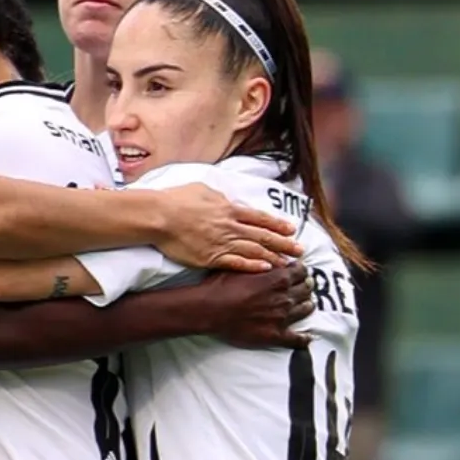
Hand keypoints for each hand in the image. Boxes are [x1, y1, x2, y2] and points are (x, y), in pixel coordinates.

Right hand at [153, 185, 301, 272]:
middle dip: (284, 244)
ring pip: (254, 252)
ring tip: (288, 264)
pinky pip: (236, 263)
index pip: (260, 218)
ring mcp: (221, 243)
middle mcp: (230, 226)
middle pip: (263, 236)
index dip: (277, 224)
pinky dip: (252, 267)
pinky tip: (265, 270)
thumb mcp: (203, 189)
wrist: (159, 216)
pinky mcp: (210, 258)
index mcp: (229, 209)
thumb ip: (220, 197)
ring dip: (273, 257)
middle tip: (300, 250)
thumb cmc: (177, 199)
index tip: (292, 229)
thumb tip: (228, 201)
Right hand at [202, 266, 314, 349]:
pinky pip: (296, 339)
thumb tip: (271, 259)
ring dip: (307, 305)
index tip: (299, 270)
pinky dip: (304, 338)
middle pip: (306, 289)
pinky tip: (308, 337)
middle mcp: (285, 297)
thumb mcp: (241, 265)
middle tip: (305, 285)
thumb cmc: (222, 286)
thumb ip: (260, 262)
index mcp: (278, 278)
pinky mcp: (275, 335)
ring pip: (305, 309)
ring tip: (306, 304)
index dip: (301, 269)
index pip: (301, 271)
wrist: (210, 310)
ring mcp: (282, 317)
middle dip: (306, 285)